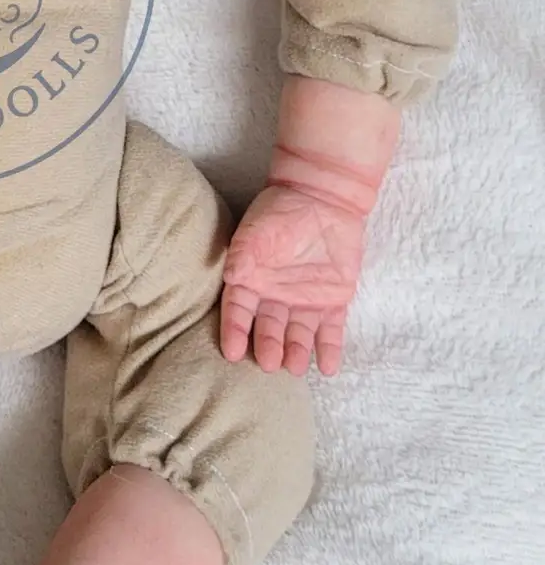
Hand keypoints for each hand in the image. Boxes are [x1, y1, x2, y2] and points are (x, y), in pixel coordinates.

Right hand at [221, 182, 366, 376]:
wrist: (323, 197)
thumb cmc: (281, 211)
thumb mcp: (257, 229)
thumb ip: (243, 253)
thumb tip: (231, 277)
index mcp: (251, 282)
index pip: (239, 312)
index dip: (235, 332)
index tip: (232, 352)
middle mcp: (275, 298)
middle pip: (269, 328)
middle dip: (268, 346)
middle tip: (269, 364)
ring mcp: (305, 302)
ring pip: (299, 334)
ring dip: (297, 352)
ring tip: (296, 367)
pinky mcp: (333, 302)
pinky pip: (331, 330)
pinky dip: (330, 349)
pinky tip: (329, 367)